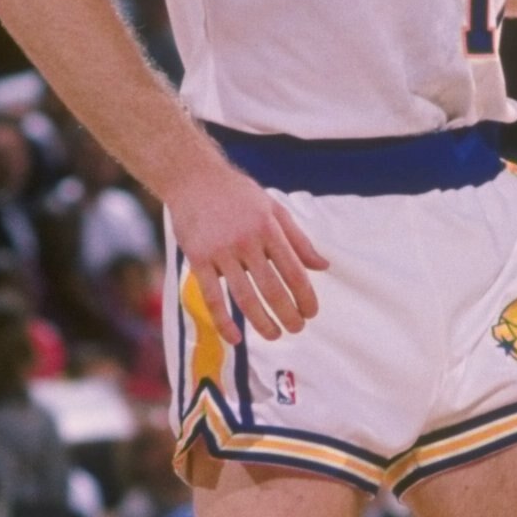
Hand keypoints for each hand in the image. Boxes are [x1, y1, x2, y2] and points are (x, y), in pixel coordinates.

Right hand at [167, 140, 330, 345]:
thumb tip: (323, 266)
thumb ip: (298, 240)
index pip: (294, 271)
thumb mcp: (274, 209)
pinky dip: (224, 321)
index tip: (312, 313)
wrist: (193, 178)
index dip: (306, 297)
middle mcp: (247, 241)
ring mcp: (221, 252)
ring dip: (262, 322)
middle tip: (297, 328)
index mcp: (269, 229)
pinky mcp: (198, 259)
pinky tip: (235, 337)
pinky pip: (212, 297)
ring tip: (274, 335)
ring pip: (245, 297)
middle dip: (288, 314)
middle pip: (272, 289)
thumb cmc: (237, 194)